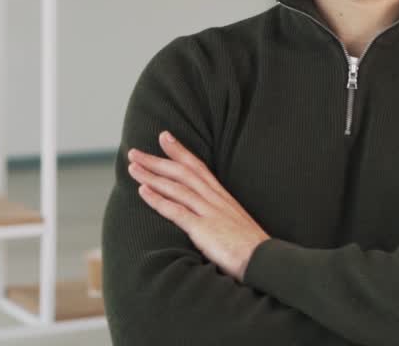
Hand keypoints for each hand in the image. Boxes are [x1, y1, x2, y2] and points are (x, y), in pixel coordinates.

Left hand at [127, 130, 269, 281]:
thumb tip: (207, 216)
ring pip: (176, 187)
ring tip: (133, 167)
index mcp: (222, 197)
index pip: (198, 167)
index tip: (163, 137)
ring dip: (152, 176)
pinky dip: (158, 199)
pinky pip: (177, 211)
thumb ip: (220, 215)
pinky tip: (143, 191)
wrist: (266, 260)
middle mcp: (215, 199)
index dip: (180, 150)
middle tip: (134, 151)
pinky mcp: (204, 229)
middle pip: (182, 172)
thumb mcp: (236, 223)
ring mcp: (209, 212)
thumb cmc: (252, 248)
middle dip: (157, 160)